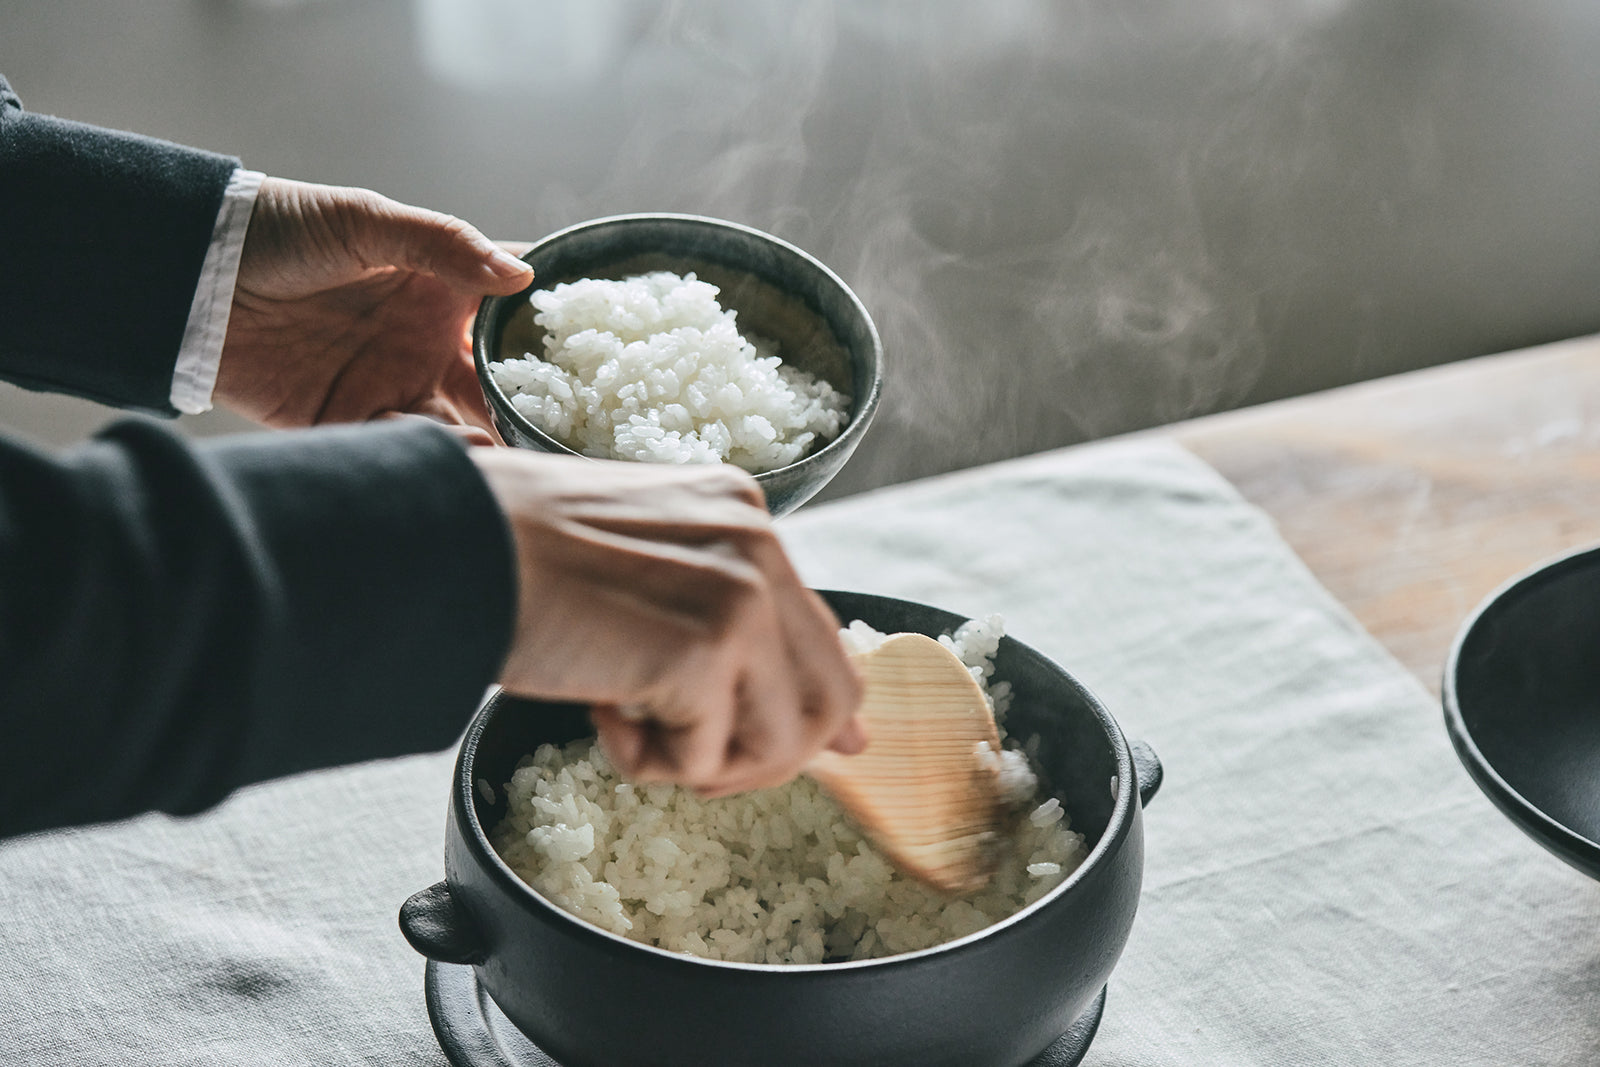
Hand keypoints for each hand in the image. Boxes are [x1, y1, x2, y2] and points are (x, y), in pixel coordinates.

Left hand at [216, 177, 533, 440]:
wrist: (189, 274)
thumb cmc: (279, 230)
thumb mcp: (365, 221)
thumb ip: (443, 244)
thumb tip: (519, 275)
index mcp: (439, 292)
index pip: (511, 315)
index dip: (550, 335)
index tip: (592, 355)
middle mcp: (425, 344)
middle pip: (497, 386)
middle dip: (530, 408)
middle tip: (563, 427)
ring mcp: (390, 386)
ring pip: (461, 426)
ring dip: (487, 442)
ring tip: (510, 451)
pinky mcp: (348, 424)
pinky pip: (400, 449)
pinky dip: (427, 455)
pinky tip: (449, 454)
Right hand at [469, 448, 866, 795]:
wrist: (451, 544)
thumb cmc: (518, 556)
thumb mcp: (642, 567)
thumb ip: (721, 616)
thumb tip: (821, 718)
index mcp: (744, 516)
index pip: (824, 634)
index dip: (817, 708)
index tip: (821, 748)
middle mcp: (758, 545)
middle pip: (829, 697)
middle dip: (765, 756)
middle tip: (694, 765)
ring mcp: (739, 595)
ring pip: (777, 742)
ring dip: (701, 763)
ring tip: (629, 725)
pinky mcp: (704, 650)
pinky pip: (703, 760)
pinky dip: (645, 762)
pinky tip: (599, 712)